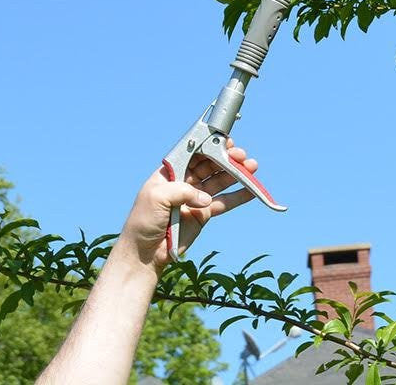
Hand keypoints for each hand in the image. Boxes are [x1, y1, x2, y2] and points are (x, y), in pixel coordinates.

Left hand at [119, 140, 256, 271]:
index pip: (193, 152)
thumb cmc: (143, 222)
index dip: (209, 144)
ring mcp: (195, 197)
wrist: (144, 254)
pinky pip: (224, 202)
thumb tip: (205, 198)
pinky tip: (252, 189)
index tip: (224, 140)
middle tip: (241, 155)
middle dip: (226, 157)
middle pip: (210, 164)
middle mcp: (184, 181)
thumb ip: (181, 191)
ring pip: (220, 180)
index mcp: (170, 172)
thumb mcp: (156, 198)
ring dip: (236, 173)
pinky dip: (239, 195)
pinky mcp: (203, 214)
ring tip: (252, 166)